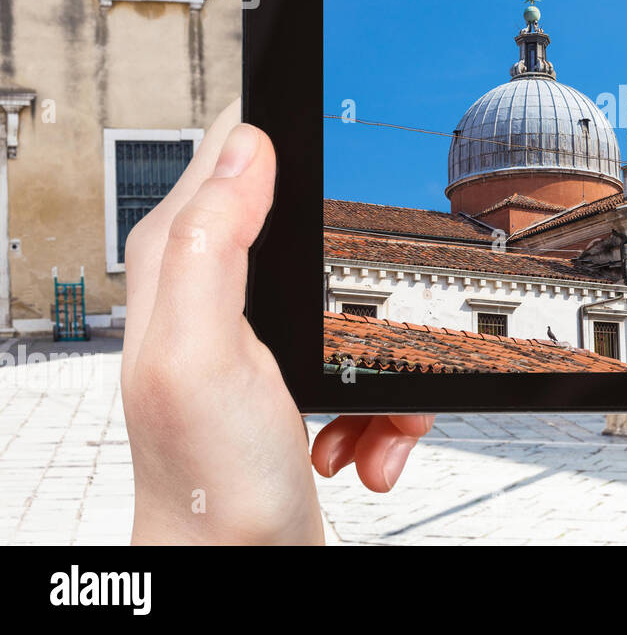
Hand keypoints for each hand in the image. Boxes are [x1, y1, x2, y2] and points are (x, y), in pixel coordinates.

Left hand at [122, 101, 433, 544]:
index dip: (282, 129)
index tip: (335, 122)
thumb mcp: (202, 350)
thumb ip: (211, 242)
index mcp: (182, 264)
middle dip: (363, 268)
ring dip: (385, 354)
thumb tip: (246, 145)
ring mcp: (265, 335)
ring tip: (371, 406)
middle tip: (374, 310)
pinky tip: (368, 437)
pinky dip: (387, 403)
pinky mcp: (303, 375)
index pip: (227, 152)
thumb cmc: (208, 477)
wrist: (243, 561)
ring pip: (360, 296)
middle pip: (315, 223)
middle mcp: (217, 290)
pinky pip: (374, 360)